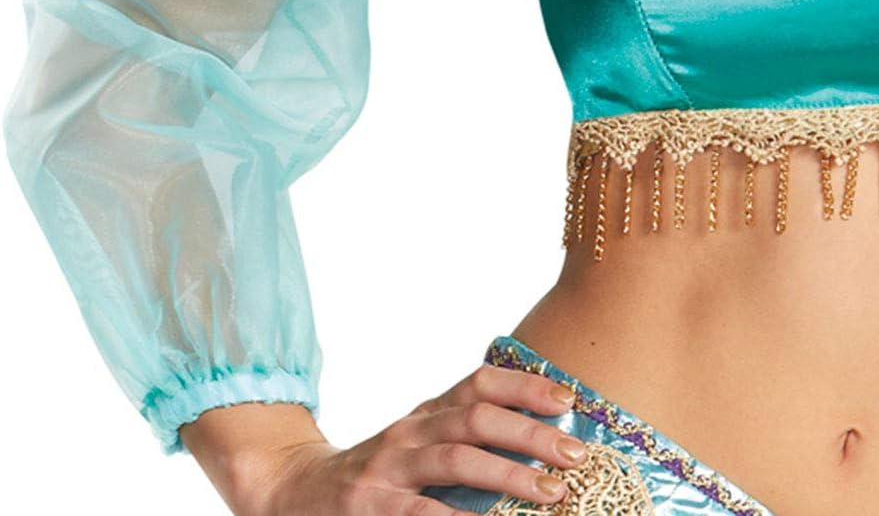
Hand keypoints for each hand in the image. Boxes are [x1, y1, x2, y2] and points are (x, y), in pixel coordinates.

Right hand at [237, 362, 586, 514]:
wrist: (296, 491)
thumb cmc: (379, 474)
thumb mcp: (419, 444)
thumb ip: (466, 438)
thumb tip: (545, 446)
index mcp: (427, 413)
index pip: (479, 382)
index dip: (525, 385)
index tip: (569, 400)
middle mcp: (410, 432)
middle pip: (475, 418)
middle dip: (529, 433)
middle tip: (575, 454)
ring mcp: (389, 470)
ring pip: (455, 461)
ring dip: (508, 475)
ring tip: (552, 494)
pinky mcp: (371, 509)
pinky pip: (423, 514)